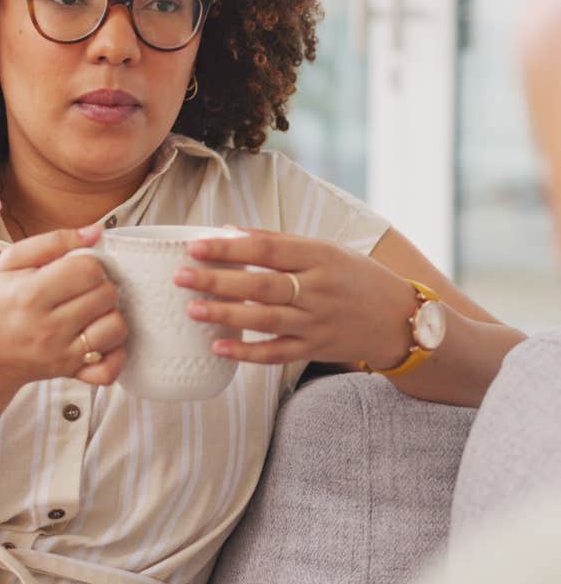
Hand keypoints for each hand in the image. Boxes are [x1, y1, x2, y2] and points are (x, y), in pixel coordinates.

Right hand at [0, 225, 127, 390]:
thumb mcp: (11, 261)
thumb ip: (54, 241)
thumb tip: (96, 231)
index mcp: (32, 293)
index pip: (89, 269)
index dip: (90, 263)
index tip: (78, 268)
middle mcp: (49, 327)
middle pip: (107, 295)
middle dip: (102, 285)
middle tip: (85, 288)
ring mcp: (62, 354)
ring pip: (116, 328)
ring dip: (111, 315)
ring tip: (94, 311)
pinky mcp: (70, 372)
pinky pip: (110, 369)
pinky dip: (115, 354)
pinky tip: (101, 339)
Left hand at [173, 229, 416, 368]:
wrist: (401, 320)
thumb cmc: (357, 277)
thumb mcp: (325, 250)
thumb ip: (279, 242)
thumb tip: (228, 230)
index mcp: (320, 256)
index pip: (268, 248)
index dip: (230, 247)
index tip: (196, 245)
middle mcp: (318, 289)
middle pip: (262, 284)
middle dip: (219, 280)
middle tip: (181, 276)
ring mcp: (317, 322)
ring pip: (266, 319)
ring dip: (227, 314)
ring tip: (192, 308)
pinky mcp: (316, 349)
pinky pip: (277, 354)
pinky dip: (248, 353)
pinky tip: (219, 347)